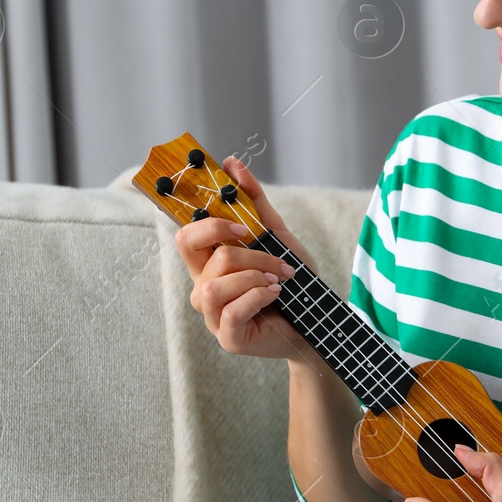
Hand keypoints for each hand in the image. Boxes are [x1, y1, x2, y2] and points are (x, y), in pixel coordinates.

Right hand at [173, 156, 321, 363]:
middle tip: (272, 255)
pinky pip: (232, 310)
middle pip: (193, 251)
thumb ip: (254, 202)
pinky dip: (259, 296)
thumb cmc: (292, 280)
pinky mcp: (227, 337)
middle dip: (242, 248)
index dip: (207, 222)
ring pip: (214, 282)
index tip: (242, 224)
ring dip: (255, 274)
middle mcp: (203, 287)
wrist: (317, 319)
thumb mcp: (277, 235)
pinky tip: (275, 294)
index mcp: (208, 263)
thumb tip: (232, 163)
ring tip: (277, 279)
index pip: (184, 235)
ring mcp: (212, 315)